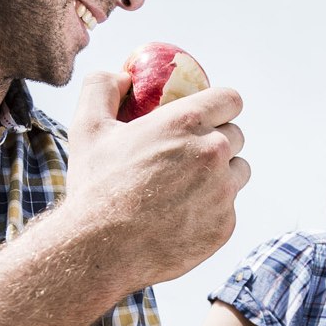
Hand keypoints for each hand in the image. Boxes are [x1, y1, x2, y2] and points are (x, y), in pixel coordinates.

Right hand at [63, 70, 248, 287]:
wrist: (100, 249)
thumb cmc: (94, 186)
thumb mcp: (87, 126)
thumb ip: (103, 87)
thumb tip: (125, 76)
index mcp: (186, 122)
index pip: (230, 99)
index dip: (221, 105)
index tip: (210, 115)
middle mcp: (213, 152)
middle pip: (236, 135)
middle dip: (218, 140)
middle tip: (190, 155)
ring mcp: (223, 191)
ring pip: (238, 172)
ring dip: (221, 174)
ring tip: (188, 186)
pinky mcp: (225, 225)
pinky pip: (228, 209)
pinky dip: (211, 210)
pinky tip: (181, 217)